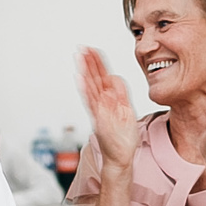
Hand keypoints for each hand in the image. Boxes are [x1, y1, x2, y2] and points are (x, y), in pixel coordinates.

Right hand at [76, 47, 140, 171]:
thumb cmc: (122, 138)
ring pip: (90, 87)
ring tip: (79, 58)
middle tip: (82, 48)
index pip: (103, 76)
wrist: (121, 157)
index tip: (92, 50)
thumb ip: (120, 93)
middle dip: (88, 62)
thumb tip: (115, 77)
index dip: (98, 63)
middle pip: (94, 79)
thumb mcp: (126, 110)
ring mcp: (99, 111)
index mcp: (110, 100)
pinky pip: (91, 102)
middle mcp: (102, 104)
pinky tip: (80, 79)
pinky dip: (85, 90)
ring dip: (84, 72)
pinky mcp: (99, 119)